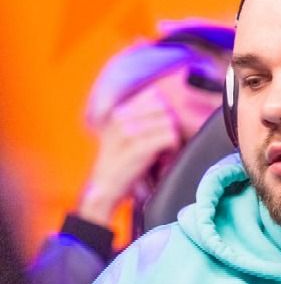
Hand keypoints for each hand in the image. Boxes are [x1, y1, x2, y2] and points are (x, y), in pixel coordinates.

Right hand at [78, 85, 182, 226]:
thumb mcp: (122, 134)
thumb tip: (163, 100)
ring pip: (169, 122)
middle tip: (165, 142)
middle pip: (164, 108)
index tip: (160, 128)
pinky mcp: (137, 148)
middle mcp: (121, 118)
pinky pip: (169, 137)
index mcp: (118, 112)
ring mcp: (128, 132)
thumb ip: (139, 116)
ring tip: (164, 151)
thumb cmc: (120, 163)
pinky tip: (165, 157)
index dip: (164, 112)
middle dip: (170, 124)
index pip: (153, 95)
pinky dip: (173, 148)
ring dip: (172, 137)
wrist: (105, 188)